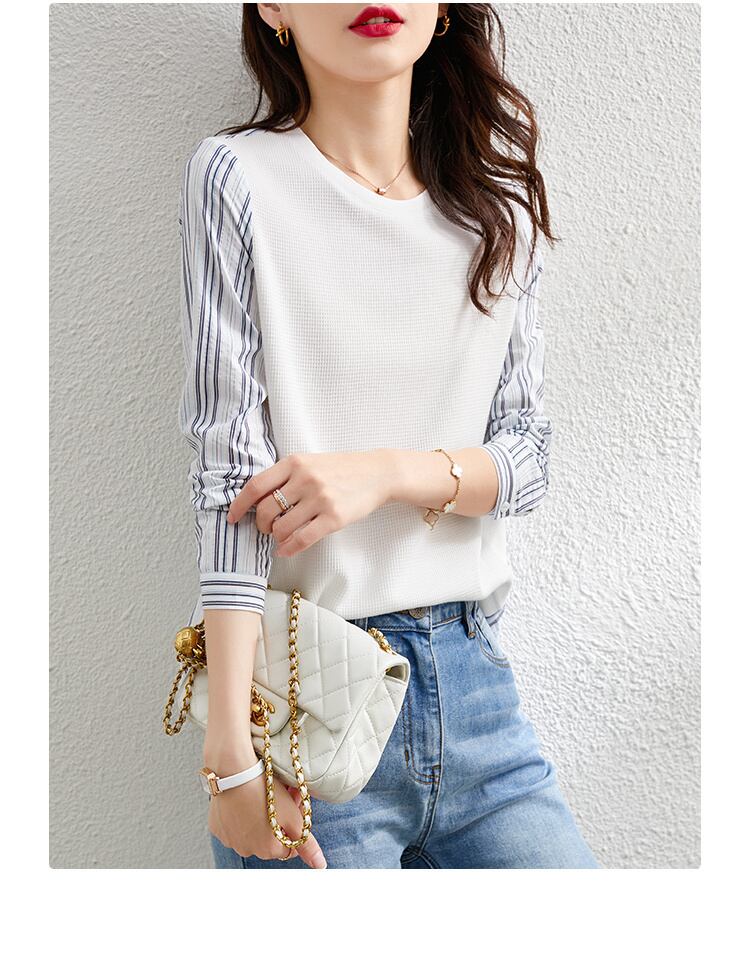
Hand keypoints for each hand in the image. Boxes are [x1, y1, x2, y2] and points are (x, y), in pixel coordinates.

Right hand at [205, 742, 326, 867]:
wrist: (234, 771)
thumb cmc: (266, 792)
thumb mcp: (293, 817)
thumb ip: (307, 845)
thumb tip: (320, 867)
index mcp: (268, 851)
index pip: (290, 845)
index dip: (293, 825)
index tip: (292, 806)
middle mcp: (247, 851)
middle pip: (270, 839)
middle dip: (277, 822)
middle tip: (281, 797)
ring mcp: (229, 840)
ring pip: (251, 834)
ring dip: (259, 820)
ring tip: (261, 796)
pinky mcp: (216, 828)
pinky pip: (233, 827)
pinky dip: (240, 817)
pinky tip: (244, 799)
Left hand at [227, 450, 398, 557]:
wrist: (377, 473)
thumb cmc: (340, 469)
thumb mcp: (310, 463)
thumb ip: (285, 476)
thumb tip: (256, 500)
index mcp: (295, 462)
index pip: (256, 485)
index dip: (239, 505)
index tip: (232, 517)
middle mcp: (305, 479)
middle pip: (266, 509)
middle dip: (260, 524)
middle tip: (265, 528)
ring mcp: (320, 498)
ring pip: (282, 527)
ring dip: (275, 537)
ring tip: (280, 536)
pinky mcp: (334, 517)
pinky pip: (302, 538)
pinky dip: (288, 548)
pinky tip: (285, 550)